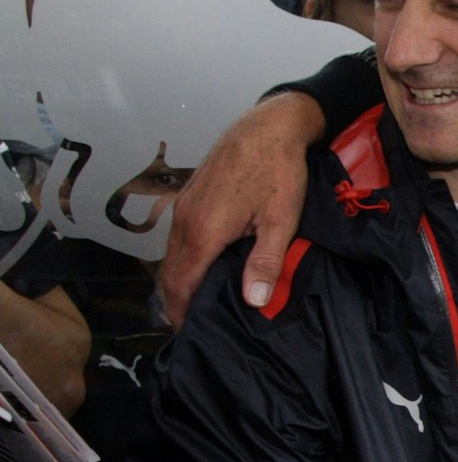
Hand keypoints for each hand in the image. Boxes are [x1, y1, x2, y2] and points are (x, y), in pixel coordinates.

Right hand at [161, 92, 325, 325]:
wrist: (267, 126)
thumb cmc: (278, 172)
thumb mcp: (281, 221)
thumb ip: (266, 262)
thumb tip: (253, 301)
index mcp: (203, 232)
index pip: (181, 284)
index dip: (181, 312)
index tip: (187, 334)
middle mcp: (184, 221)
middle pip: (171, 272)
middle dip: (176, 301)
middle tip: (190, 326)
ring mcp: (183, 206)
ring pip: (172, 253)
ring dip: (178, 279)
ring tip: (195, 302)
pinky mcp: (189, 195)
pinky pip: (177, 236)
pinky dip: (182, 258)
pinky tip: (200, 266)